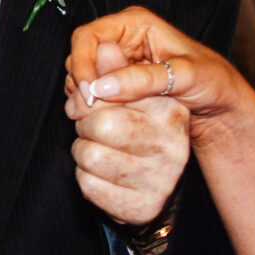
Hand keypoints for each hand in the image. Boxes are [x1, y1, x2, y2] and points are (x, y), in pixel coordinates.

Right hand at [61, 7, 248, 225]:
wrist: (222, 106)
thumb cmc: (213, 82)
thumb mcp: (185, 77)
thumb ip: (144, 79)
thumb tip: (101, 86)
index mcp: (135, 23)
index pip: (89, 36)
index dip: (82, 63)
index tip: (88, 93)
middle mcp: (122, 39)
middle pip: (81, 56)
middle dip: (83, 83)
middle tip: (90, 110)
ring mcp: (118, 63)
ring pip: (85, 77)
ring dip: (88, 98)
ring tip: (101, 117)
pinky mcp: (119, 84)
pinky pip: (95, 94)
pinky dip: (97, 107)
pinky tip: (109, 119)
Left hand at [65, 73, 191, 226]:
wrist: (154, 185)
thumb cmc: (137, 132)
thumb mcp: (132, 96)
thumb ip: (115, 70)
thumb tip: (104, 46)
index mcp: (171, 112)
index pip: (112, 91)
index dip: (88, 94)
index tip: (86, 97)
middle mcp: (172, 146)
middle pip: (98, 124)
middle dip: (84, 125)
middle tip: (92, 128)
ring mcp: (160, 180)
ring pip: (88, 156)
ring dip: (82, 151)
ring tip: (99, 149)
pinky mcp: (142, 207)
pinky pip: (87, 186)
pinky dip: (85, 178)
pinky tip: (103, 174)